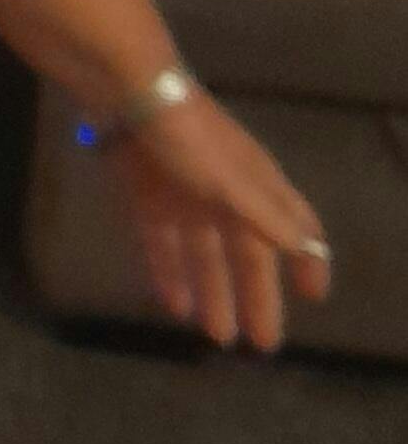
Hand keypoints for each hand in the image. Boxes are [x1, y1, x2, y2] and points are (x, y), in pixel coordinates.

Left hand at [104, 88, 331, 352]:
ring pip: (205, 257)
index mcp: (257, 188)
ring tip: (219, 336)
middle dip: (257, 297)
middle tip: (262, 345)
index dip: (307, 261)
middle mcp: (226, 197)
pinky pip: (163, 247)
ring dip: (214, 295)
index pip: (294, 230)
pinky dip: (170, 276)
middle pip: (247, 256)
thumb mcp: (232, 180)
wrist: (128, 99)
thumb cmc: (188, 138)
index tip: (315, 297)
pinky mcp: (147, 201)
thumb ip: (265, 216)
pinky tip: (174, 306)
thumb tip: (304, 249)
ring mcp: (185, 199)